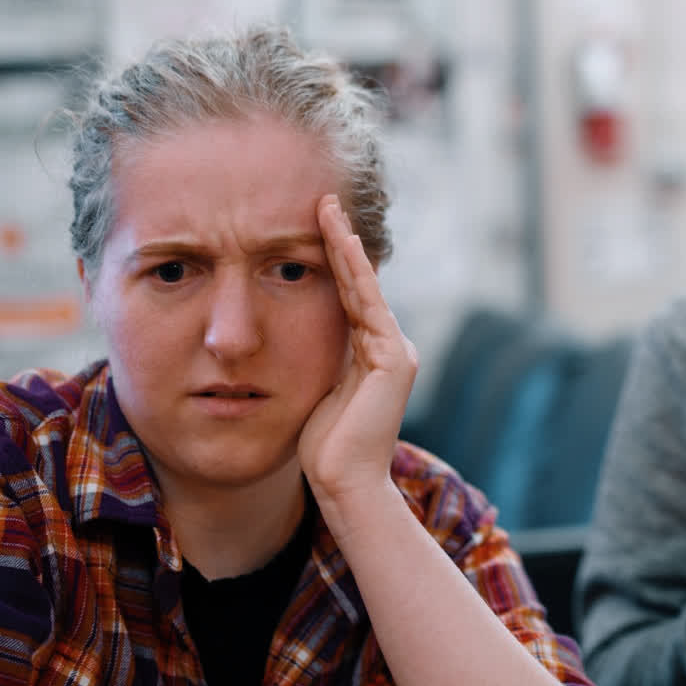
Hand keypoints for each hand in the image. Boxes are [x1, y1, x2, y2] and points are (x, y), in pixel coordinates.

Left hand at [298, 194, 418, 505]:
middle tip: (323, 200)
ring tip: (326, 208)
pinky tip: (339, 241)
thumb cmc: (324, 451)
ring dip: (344, 245)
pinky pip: (368, 303)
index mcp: (373, 357)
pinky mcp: (392, 358)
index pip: (349, 298)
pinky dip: (353, 270)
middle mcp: (390, 349)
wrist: (345, 485)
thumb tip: (290, 337)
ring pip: (364, 287)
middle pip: (360, 284)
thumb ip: (317, 363)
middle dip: (339, 241)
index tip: (314, 225)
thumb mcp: (314, 393)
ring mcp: (395, 352)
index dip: (332, 261)